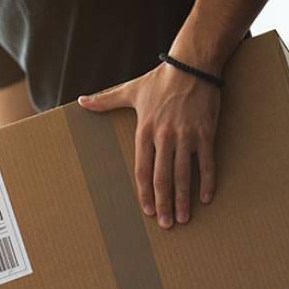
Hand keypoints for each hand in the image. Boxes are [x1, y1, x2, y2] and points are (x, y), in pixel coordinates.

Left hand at [79, 61, 220, 228]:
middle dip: (163, 203)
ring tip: (183, 218)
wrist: (193, 64)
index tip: (147, 211)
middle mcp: (165, 137)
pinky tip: (206, 198)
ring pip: (184, 175)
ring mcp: (186, 136)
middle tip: (165, 224)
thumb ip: (105, 100)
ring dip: (183, 199)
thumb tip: (81, 101)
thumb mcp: (130, 90)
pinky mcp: (206, 133)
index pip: (142, 170)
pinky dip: (207, 181)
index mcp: (145, 131)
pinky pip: (207, 162)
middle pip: (161, 178)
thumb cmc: (161, 80)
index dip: (144, 193)